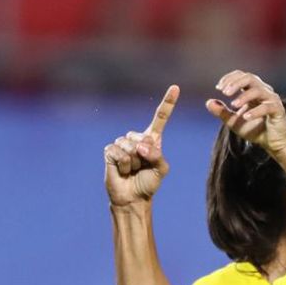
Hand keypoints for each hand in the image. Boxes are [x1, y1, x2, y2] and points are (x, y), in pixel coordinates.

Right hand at [103, 85, 177, 205]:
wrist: (133, 197)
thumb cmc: (149, 182)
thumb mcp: (161, 169)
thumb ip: (157, 155)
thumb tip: (140, 147)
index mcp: (152, 139)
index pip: (160, 117)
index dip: (168, 102)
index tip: (175, 87)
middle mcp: (137, 138)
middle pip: (144, 138)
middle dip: (146, 156)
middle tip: (142, 167)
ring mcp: (122, 143)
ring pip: (131, 146)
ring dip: (135, 163)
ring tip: (133, 170)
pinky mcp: (110, 150)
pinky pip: (120, 153)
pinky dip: (125, 165)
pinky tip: (123, 171)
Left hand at [207, 71, 285, 155]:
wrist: (272, 143)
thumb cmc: (255, 130)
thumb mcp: (233, 121)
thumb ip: (222, 112)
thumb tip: (208, 102)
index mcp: (253, 90)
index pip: (241, 76)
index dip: (229, 79)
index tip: (218, 88)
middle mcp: (264, 91)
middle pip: (250, 78)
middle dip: (235, 83)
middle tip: (224, 92)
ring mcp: (272, 100)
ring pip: (258, 90)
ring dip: (244, 96)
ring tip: (233, 105)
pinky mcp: (278, 110)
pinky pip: (267, 107)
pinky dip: (255, 111)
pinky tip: (245, 117)